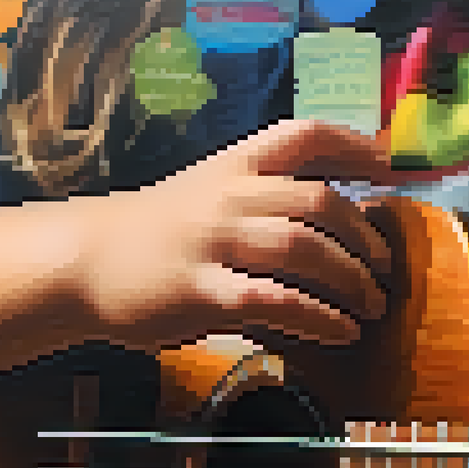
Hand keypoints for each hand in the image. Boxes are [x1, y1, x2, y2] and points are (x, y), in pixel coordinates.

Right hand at [79, 119, 400, 353]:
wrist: (80, 263)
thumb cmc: (149, 236)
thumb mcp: (201, 195)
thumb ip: (255, 201)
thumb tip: (328, 225)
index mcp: (230, 166)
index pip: (302, 135)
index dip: (352, 145)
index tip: (388, 166)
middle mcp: (227, 197)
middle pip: (319, 201)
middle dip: (365, 236)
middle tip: (385, 267)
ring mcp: (214, 243)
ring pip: (305, 250)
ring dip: (352, 279)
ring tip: (372, 305)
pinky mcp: (202, 293)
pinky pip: (276, 301)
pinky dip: (319, 318)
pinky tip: (341, 332)